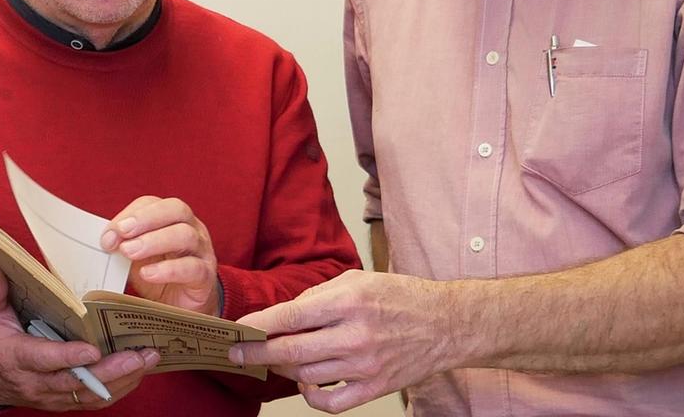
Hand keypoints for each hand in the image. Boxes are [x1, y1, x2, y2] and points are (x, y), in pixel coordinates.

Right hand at [0, 264, 160, 409]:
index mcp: (18, 358)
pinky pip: (93, 401)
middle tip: (139, 357)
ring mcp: (52, 396)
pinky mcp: (63, 401)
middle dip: (110, 371)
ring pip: (90, 395)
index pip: (45, 359)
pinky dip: (118, 389)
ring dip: (122, 380)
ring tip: (148, 360)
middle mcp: (37, 382)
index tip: (93, 351)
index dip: (69, 357)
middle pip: (76, 381)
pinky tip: (139, 373)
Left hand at [101, 196, 219, 314]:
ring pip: (185, 235)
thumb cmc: (160, 276)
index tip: (109, 233)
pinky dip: (167, 269)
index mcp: (172, 219)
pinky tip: (148, 273)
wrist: (183, 307)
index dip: (130, 214)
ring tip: (129, 253)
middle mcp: (191, 229)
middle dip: (145, 218)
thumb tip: (104, 241)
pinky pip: (192, 268)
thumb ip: (123, 246)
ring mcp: (202, 251)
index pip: (153, 203)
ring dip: (153, 241)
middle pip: (175, 209)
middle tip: (121, 233)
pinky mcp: (205, 276)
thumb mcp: (137, 258)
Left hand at [227, 270, 456, 413]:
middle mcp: (355, 335)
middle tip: (237, 352)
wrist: (446, 324)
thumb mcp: (358, 279)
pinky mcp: (375, 388)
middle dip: (256, 352)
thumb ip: (318, 295)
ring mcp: (365, 365)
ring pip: (306, 376)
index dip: (258, 324)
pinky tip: (307, 383)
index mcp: (349, 301)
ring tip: (278, 359)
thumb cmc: (400, 296)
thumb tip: (285, 314)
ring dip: (284, 370)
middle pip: (291, 351)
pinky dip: (311, 397)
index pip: (290, 316)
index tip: (238, 329)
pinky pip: (331, 404)